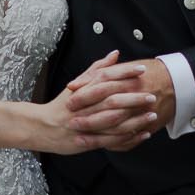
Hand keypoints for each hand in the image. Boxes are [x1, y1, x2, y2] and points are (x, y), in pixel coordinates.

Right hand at [38, 50, 158, 154]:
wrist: (42, 127)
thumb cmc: (62, 105)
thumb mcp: (77, 84)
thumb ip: (97, 69)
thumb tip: (115, 54)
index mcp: (83, 90)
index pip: (106, 77)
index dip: (124, 73)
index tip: (142, 70)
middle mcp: (84, 107)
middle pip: (111, 100)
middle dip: (133, 98)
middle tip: (151, 95)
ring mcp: (86, 125)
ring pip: (114, 122)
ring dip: (135, 119)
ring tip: (152, 115)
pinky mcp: (88, 141)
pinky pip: (111, 141)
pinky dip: (129, 138)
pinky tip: (143, 134)